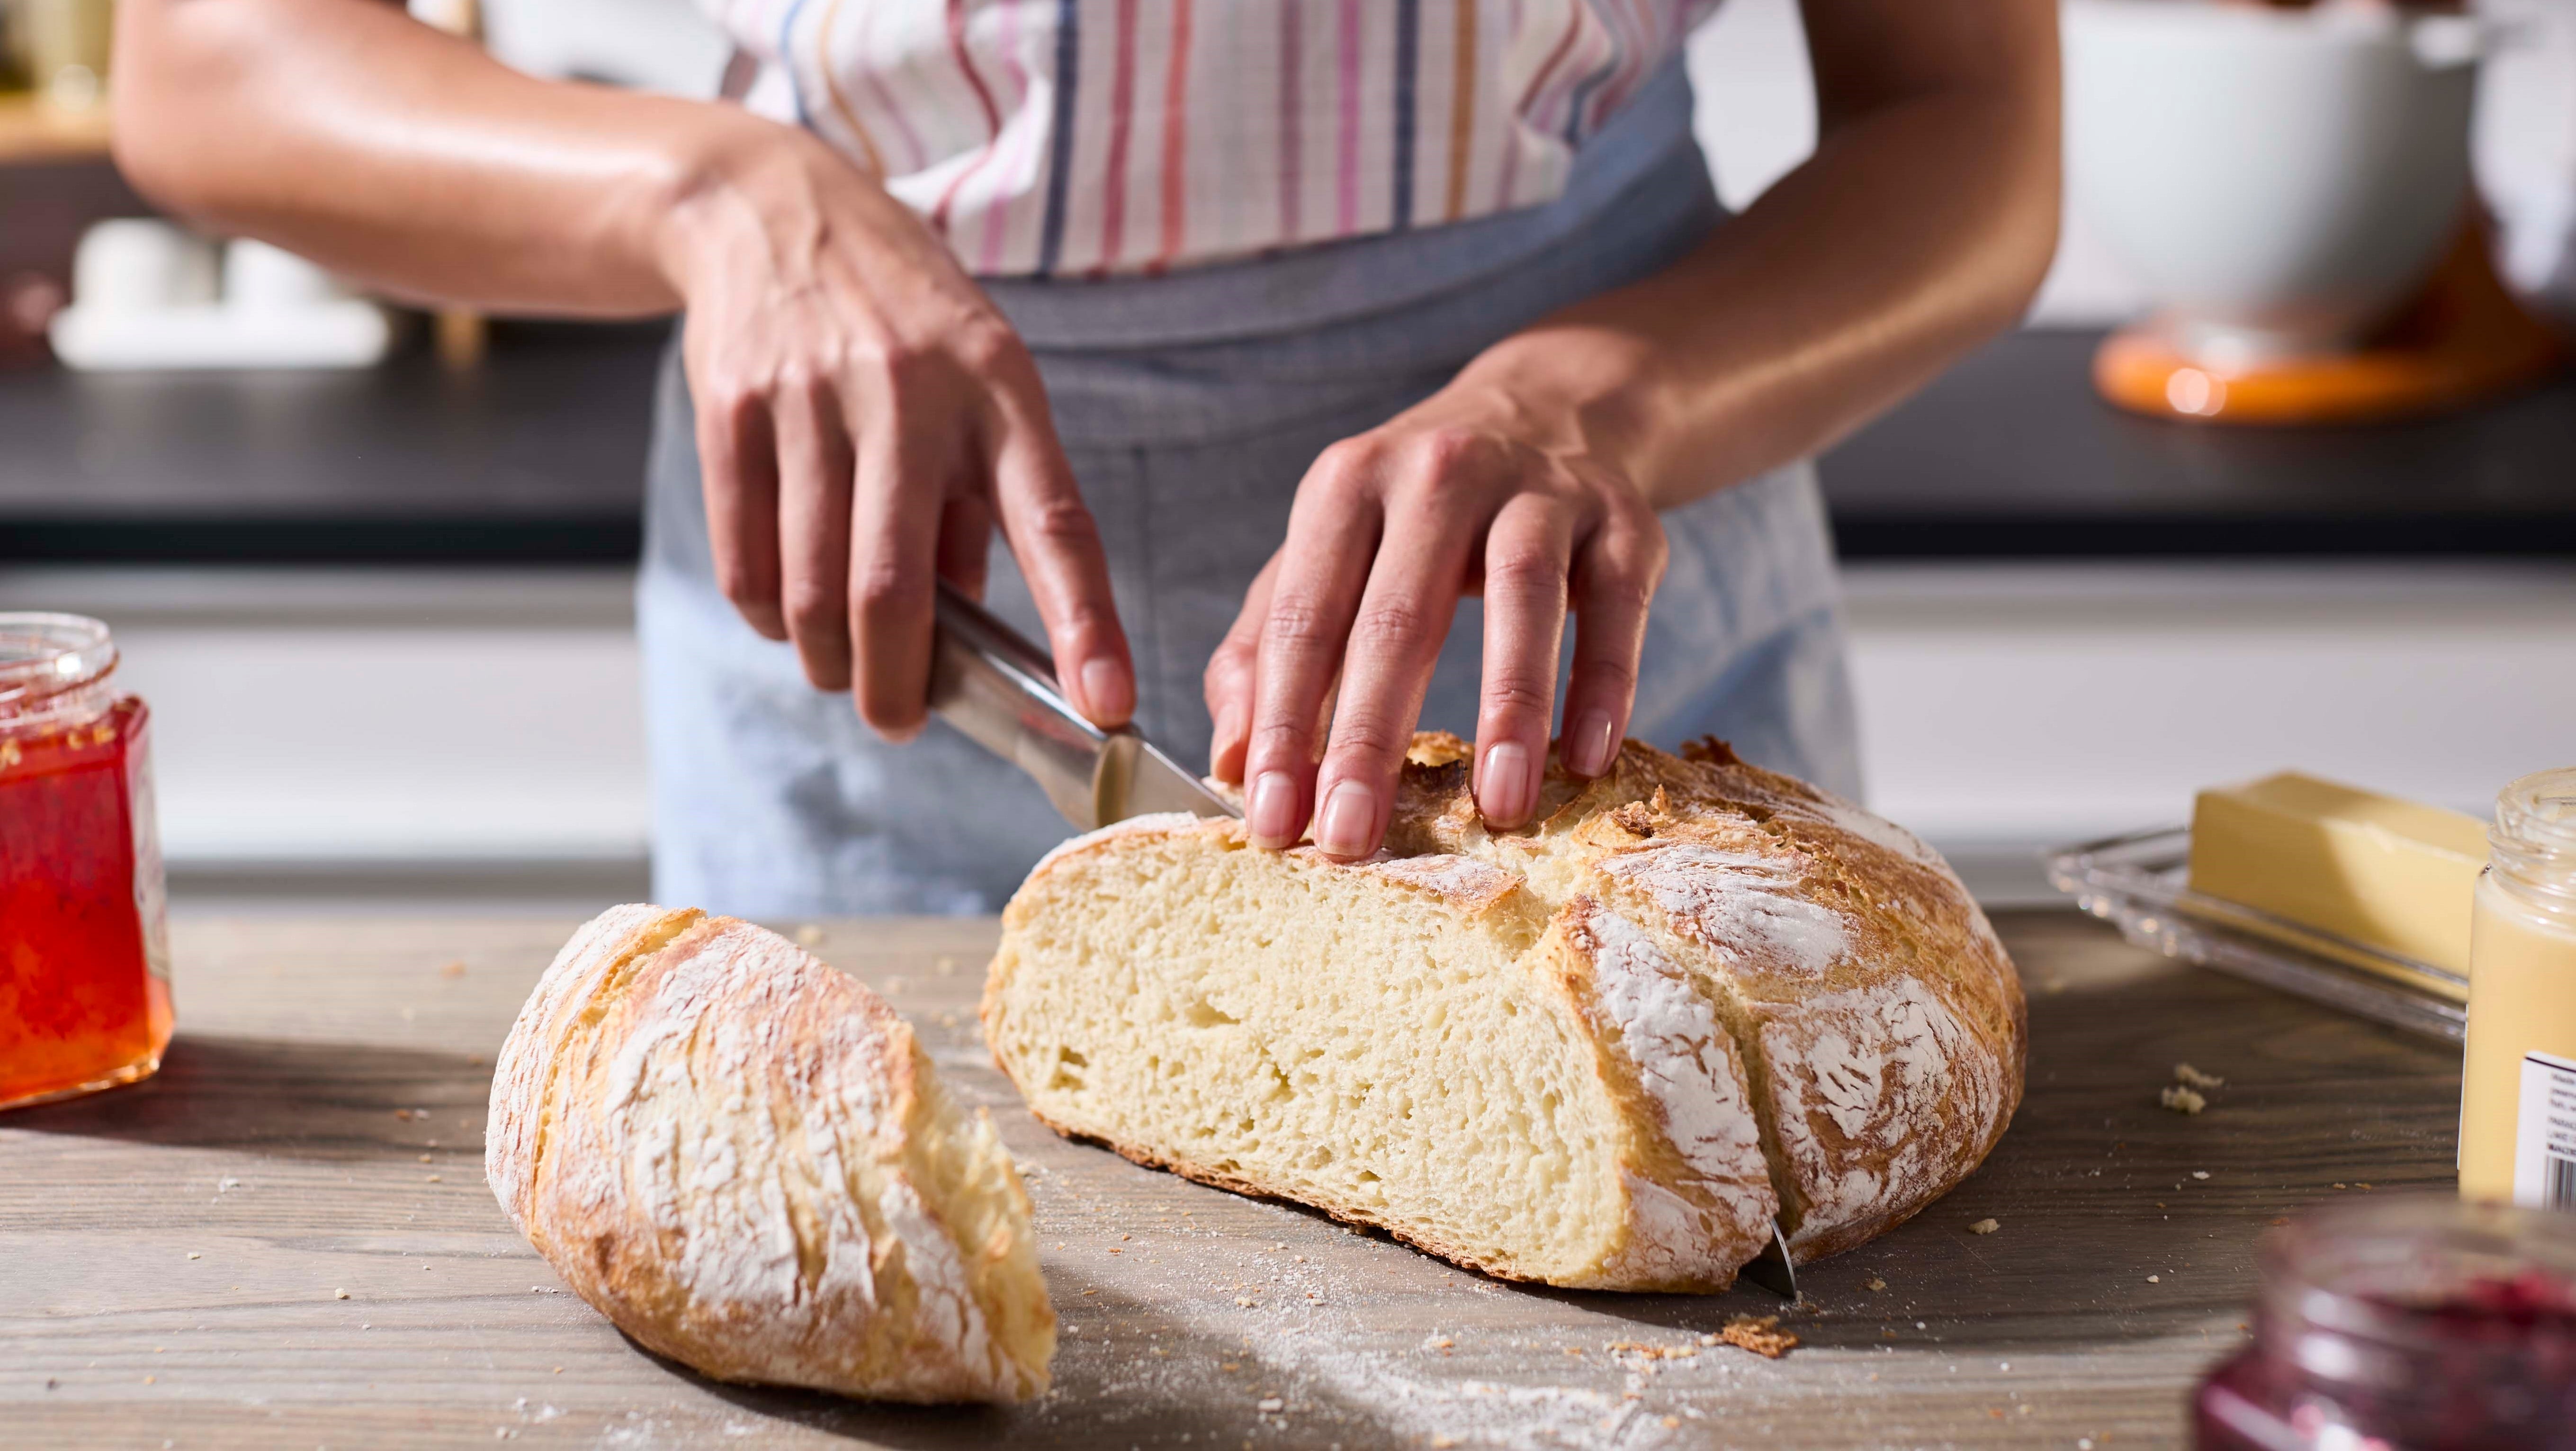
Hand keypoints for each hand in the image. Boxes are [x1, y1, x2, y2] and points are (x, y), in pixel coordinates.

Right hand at [660, 124, 1132, 737]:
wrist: (772, 208)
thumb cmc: (902, 319)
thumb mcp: (979, 383)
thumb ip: (981, 507)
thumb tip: (968, 640)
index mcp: (999, 391)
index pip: (1055, 524)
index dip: (1084, 623)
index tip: (1107, 704)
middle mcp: (910, 394)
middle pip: (894, 589)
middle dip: (897, 688)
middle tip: (901, 722)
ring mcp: (813, 399)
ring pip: (812, 593)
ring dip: (828, 661)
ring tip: (842, 668)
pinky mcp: (732, 410)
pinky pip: (747, 562)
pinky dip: (768, 614)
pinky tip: (786, 607)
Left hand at [1203, 378, 1666, 859]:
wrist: (1547, 410)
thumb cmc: (1412, 516)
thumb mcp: (1326, 552)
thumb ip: (1265, 648)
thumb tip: (1229, 761)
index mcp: (1347, 486)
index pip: (1304, 618)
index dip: (1282, 724)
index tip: (1270, 821)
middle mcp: (1439, 473)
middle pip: (1400, 614)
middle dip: (1369, 737)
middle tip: (1351, 838)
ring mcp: (1539, 490)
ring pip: (1524, 597)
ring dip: (1511, 709)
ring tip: (1499, 808)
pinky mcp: (1621, 520)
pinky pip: (1616, 604)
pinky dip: (1605, 682)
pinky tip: (1588, 757)